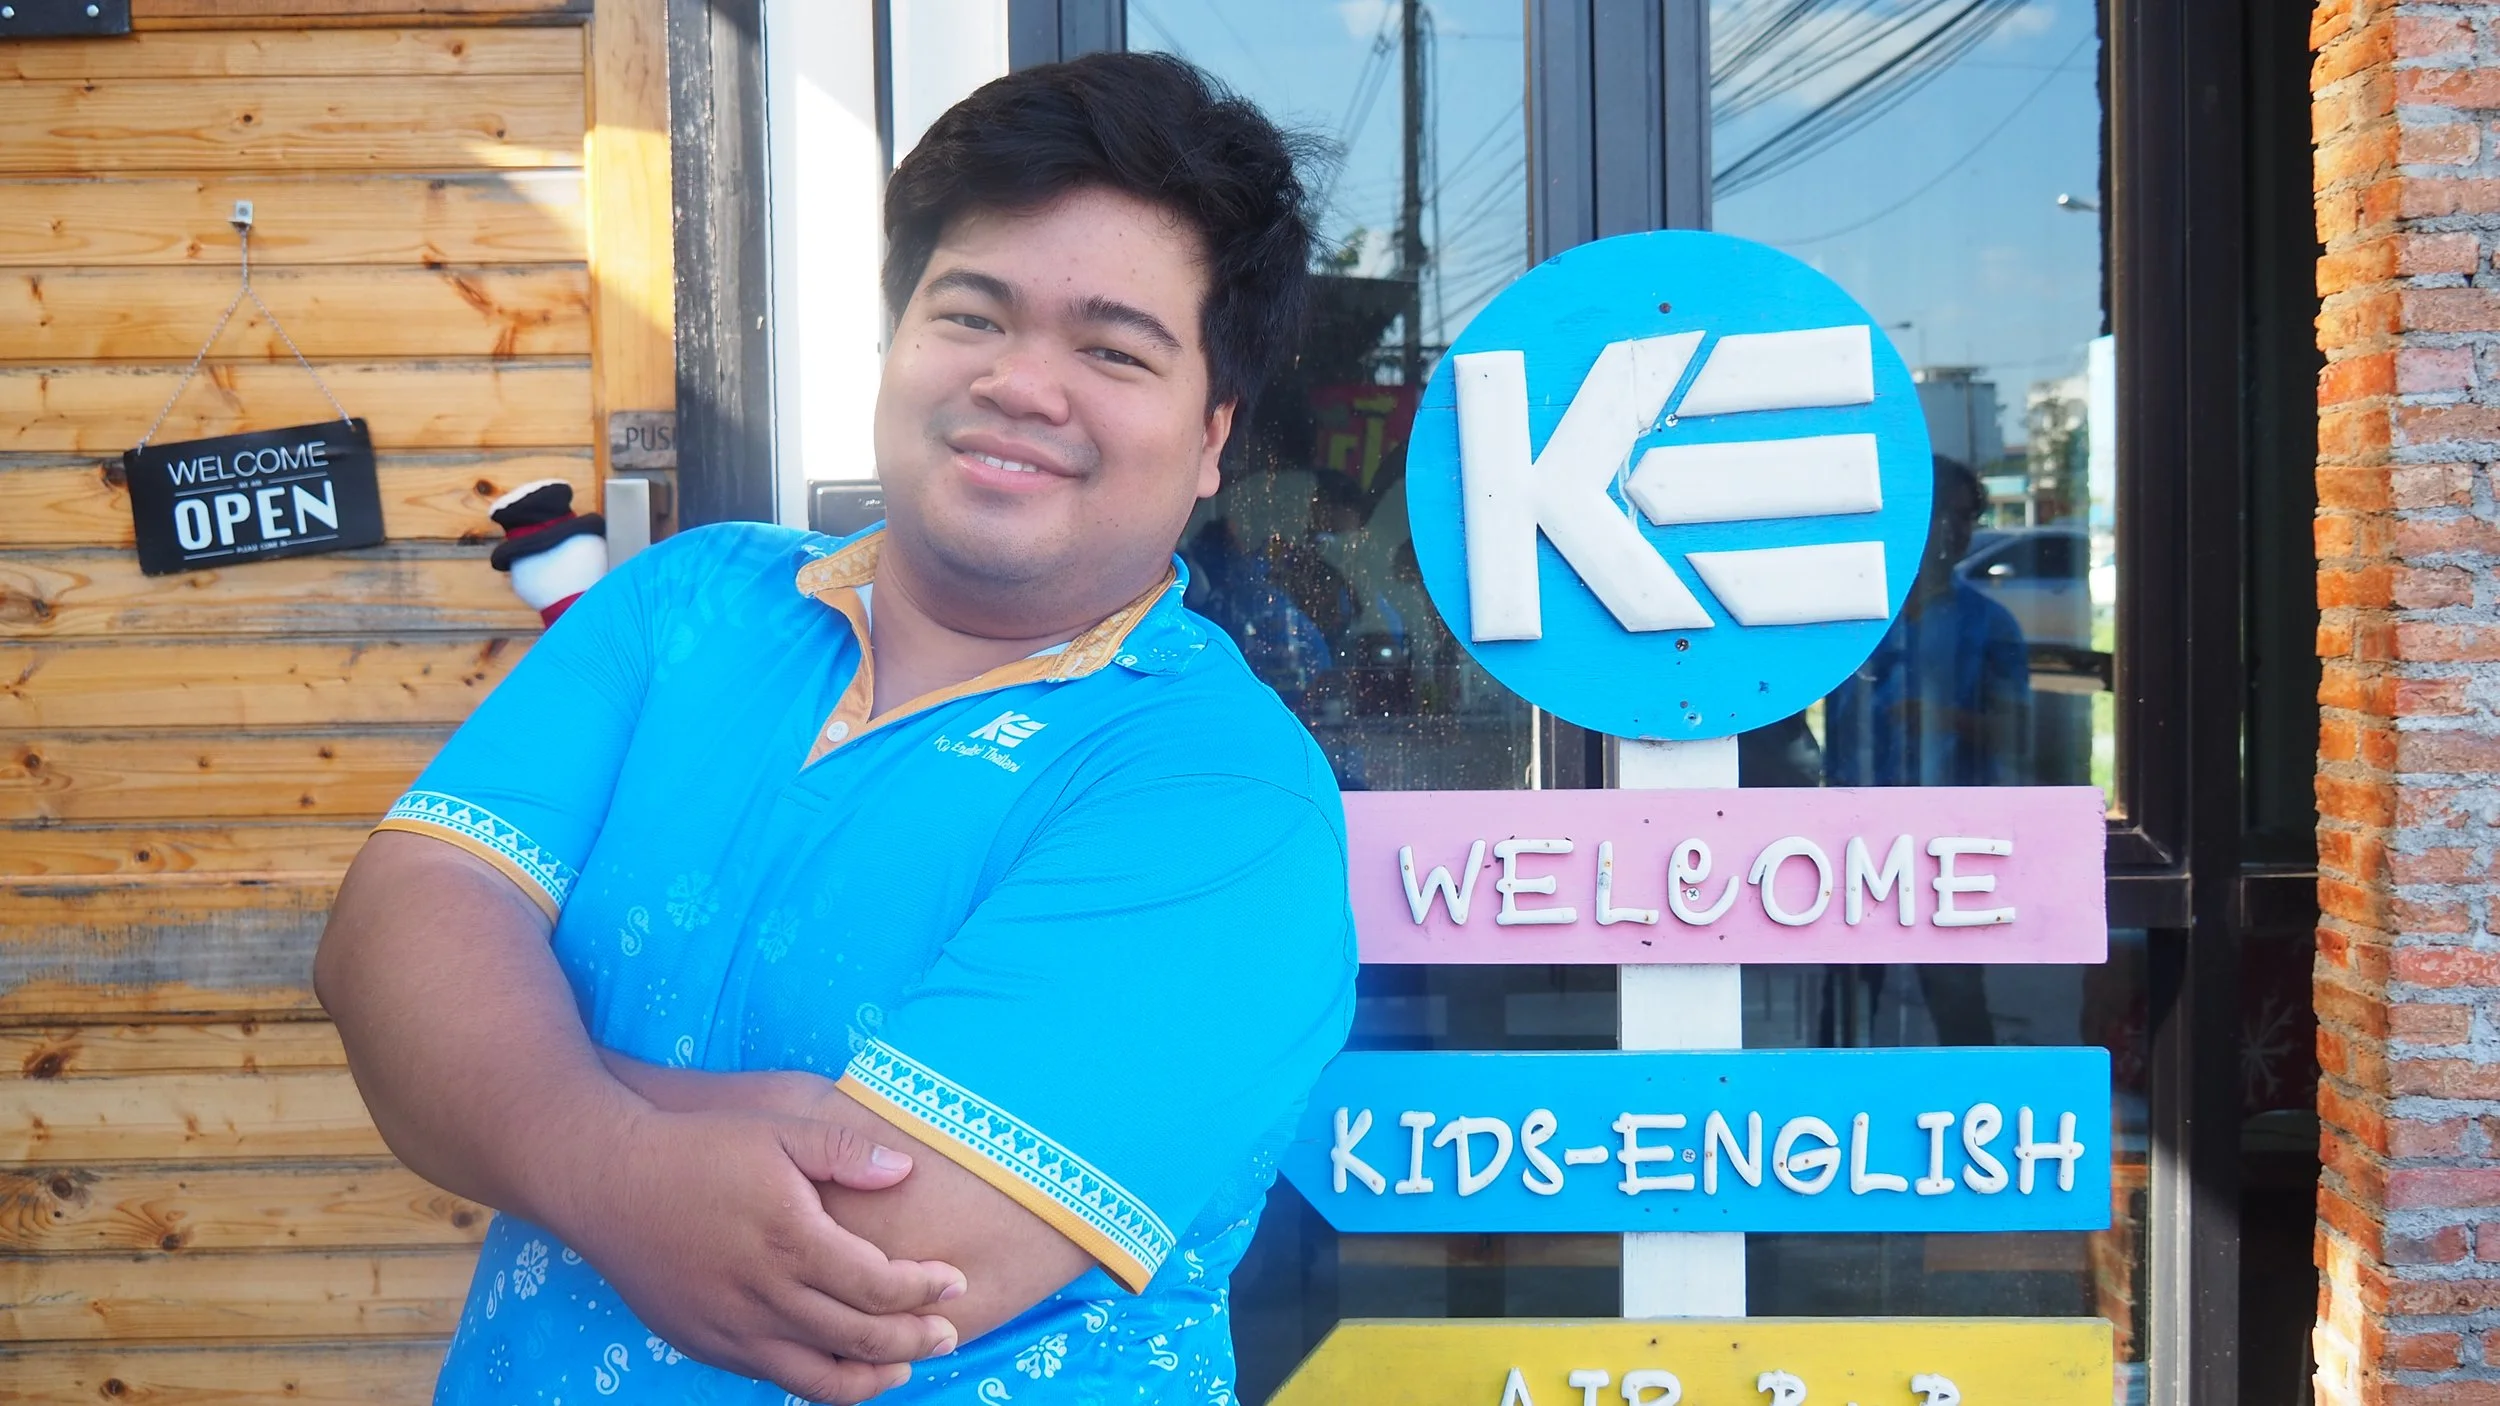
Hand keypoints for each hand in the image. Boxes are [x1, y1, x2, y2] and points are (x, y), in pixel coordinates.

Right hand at [549, 1104, 966, 1403]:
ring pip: (817, 1377)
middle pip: (860, 1336)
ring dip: (871, 1377)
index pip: (879, 1285)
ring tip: (905, 1367)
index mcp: (791, 1240)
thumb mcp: (777, 1130)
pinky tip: (838, 1366)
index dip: (926, 1290)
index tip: (956, 1283)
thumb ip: (845, 1151)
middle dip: (915, 1339)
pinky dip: (816, 1380)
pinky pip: (772, 1376)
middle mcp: (764, 1294)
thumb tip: (905, 1172)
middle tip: (949, 1334)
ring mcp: (731, 1328)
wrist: (604, 1180)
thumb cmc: (697, 1147)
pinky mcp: (704, 1344)